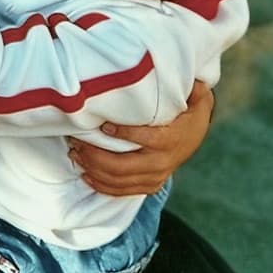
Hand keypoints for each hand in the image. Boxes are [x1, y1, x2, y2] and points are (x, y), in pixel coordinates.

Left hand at [70, 80, 214, 195]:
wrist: (195, 137)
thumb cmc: (189, 113)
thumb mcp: (196, 100)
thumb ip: (195, 91)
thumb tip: (196, 82)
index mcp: (170, 141)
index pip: (144, 139)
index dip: (122, 134)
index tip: (102, 126)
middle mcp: (161, 163)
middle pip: (122, 166)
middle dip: (95, 156)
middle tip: (77, 142)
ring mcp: (154, 177)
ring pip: (118, 180)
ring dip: (93, 169)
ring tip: (75, 154)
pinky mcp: (149, 185)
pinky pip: (121, 191)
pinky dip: (101, 185)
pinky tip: (86, 174)